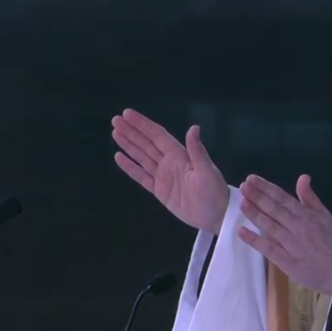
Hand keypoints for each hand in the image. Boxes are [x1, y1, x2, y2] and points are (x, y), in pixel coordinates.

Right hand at [111, 109, 228, 232]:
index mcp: (180, 156)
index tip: (127, 114)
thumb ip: (197, 151)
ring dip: (129, 145)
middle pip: (146, 143)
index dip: (143, 125)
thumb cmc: (215, 192)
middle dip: (131, 132)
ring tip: (115, 133)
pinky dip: (130, 167)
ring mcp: (164, 176)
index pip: (157, 136)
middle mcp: (170, 163)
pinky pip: (141, 177)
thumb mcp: (207, 171)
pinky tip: (119, 157)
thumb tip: (193, 128)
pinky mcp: (160, 191)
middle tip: (115, 120)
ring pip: (142, 157)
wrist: (216, 216)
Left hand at [238, 174, 331, 298]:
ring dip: (255, 214)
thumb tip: (302, 177)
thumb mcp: (326, 216)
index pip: (283, 198)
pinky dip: (255, 240)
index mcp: (307, 215)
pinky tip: (241, 231)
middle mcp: (298, 227)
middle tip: (243, 186)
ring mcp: (292, 245)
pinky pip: (269, 249)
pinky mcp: (287, 262)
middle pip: (274, 210)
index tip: (252, 179)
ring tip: (242, 202)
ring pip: (270, 226)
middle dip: (257, 197)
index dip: (266, 188)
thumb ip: (310, 198)